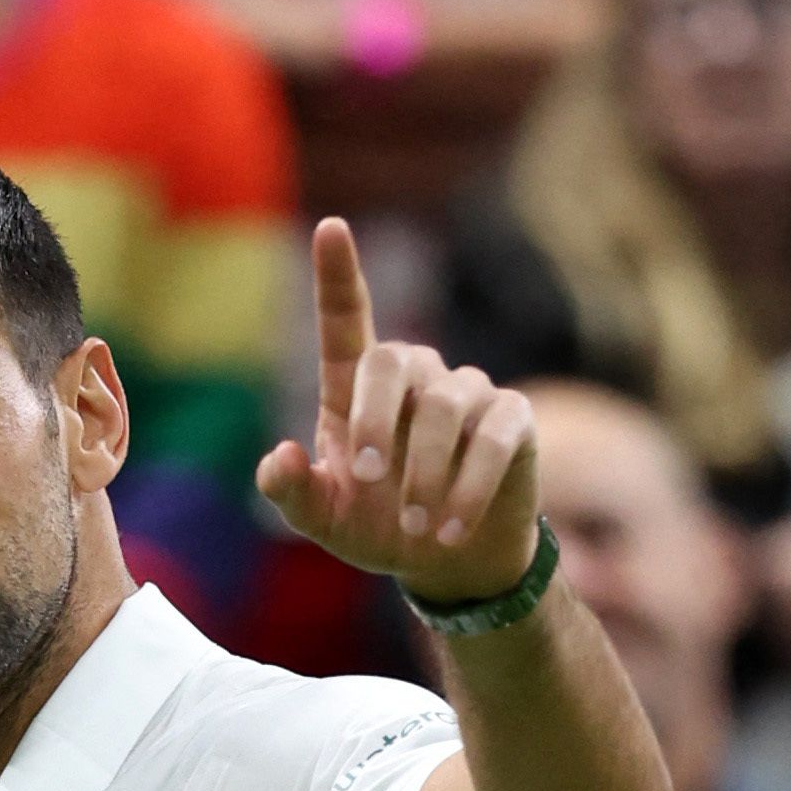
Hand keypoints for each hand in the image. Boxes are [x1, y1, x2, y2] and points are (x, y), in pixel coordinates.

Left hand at [256, 218, 540, 606]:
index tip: (331, 227)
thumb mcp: (324, 521)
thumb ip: (292, 493)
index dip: (338, 273)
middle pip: (393, 359)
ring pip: (444, 406)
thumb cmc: (379, 528)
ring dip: (425, 471)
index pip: (347, 318)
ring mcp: (466, 392)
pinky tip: (450, 530)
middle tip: (370, 480)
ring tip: (414, 526)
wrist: (451, 563)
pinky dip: (469, 488)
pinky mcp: (511, 419)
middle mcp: (413, 376)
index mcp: (356, 388)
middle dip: (376, 419)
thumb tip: (278, 457)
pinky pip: (492, 438)